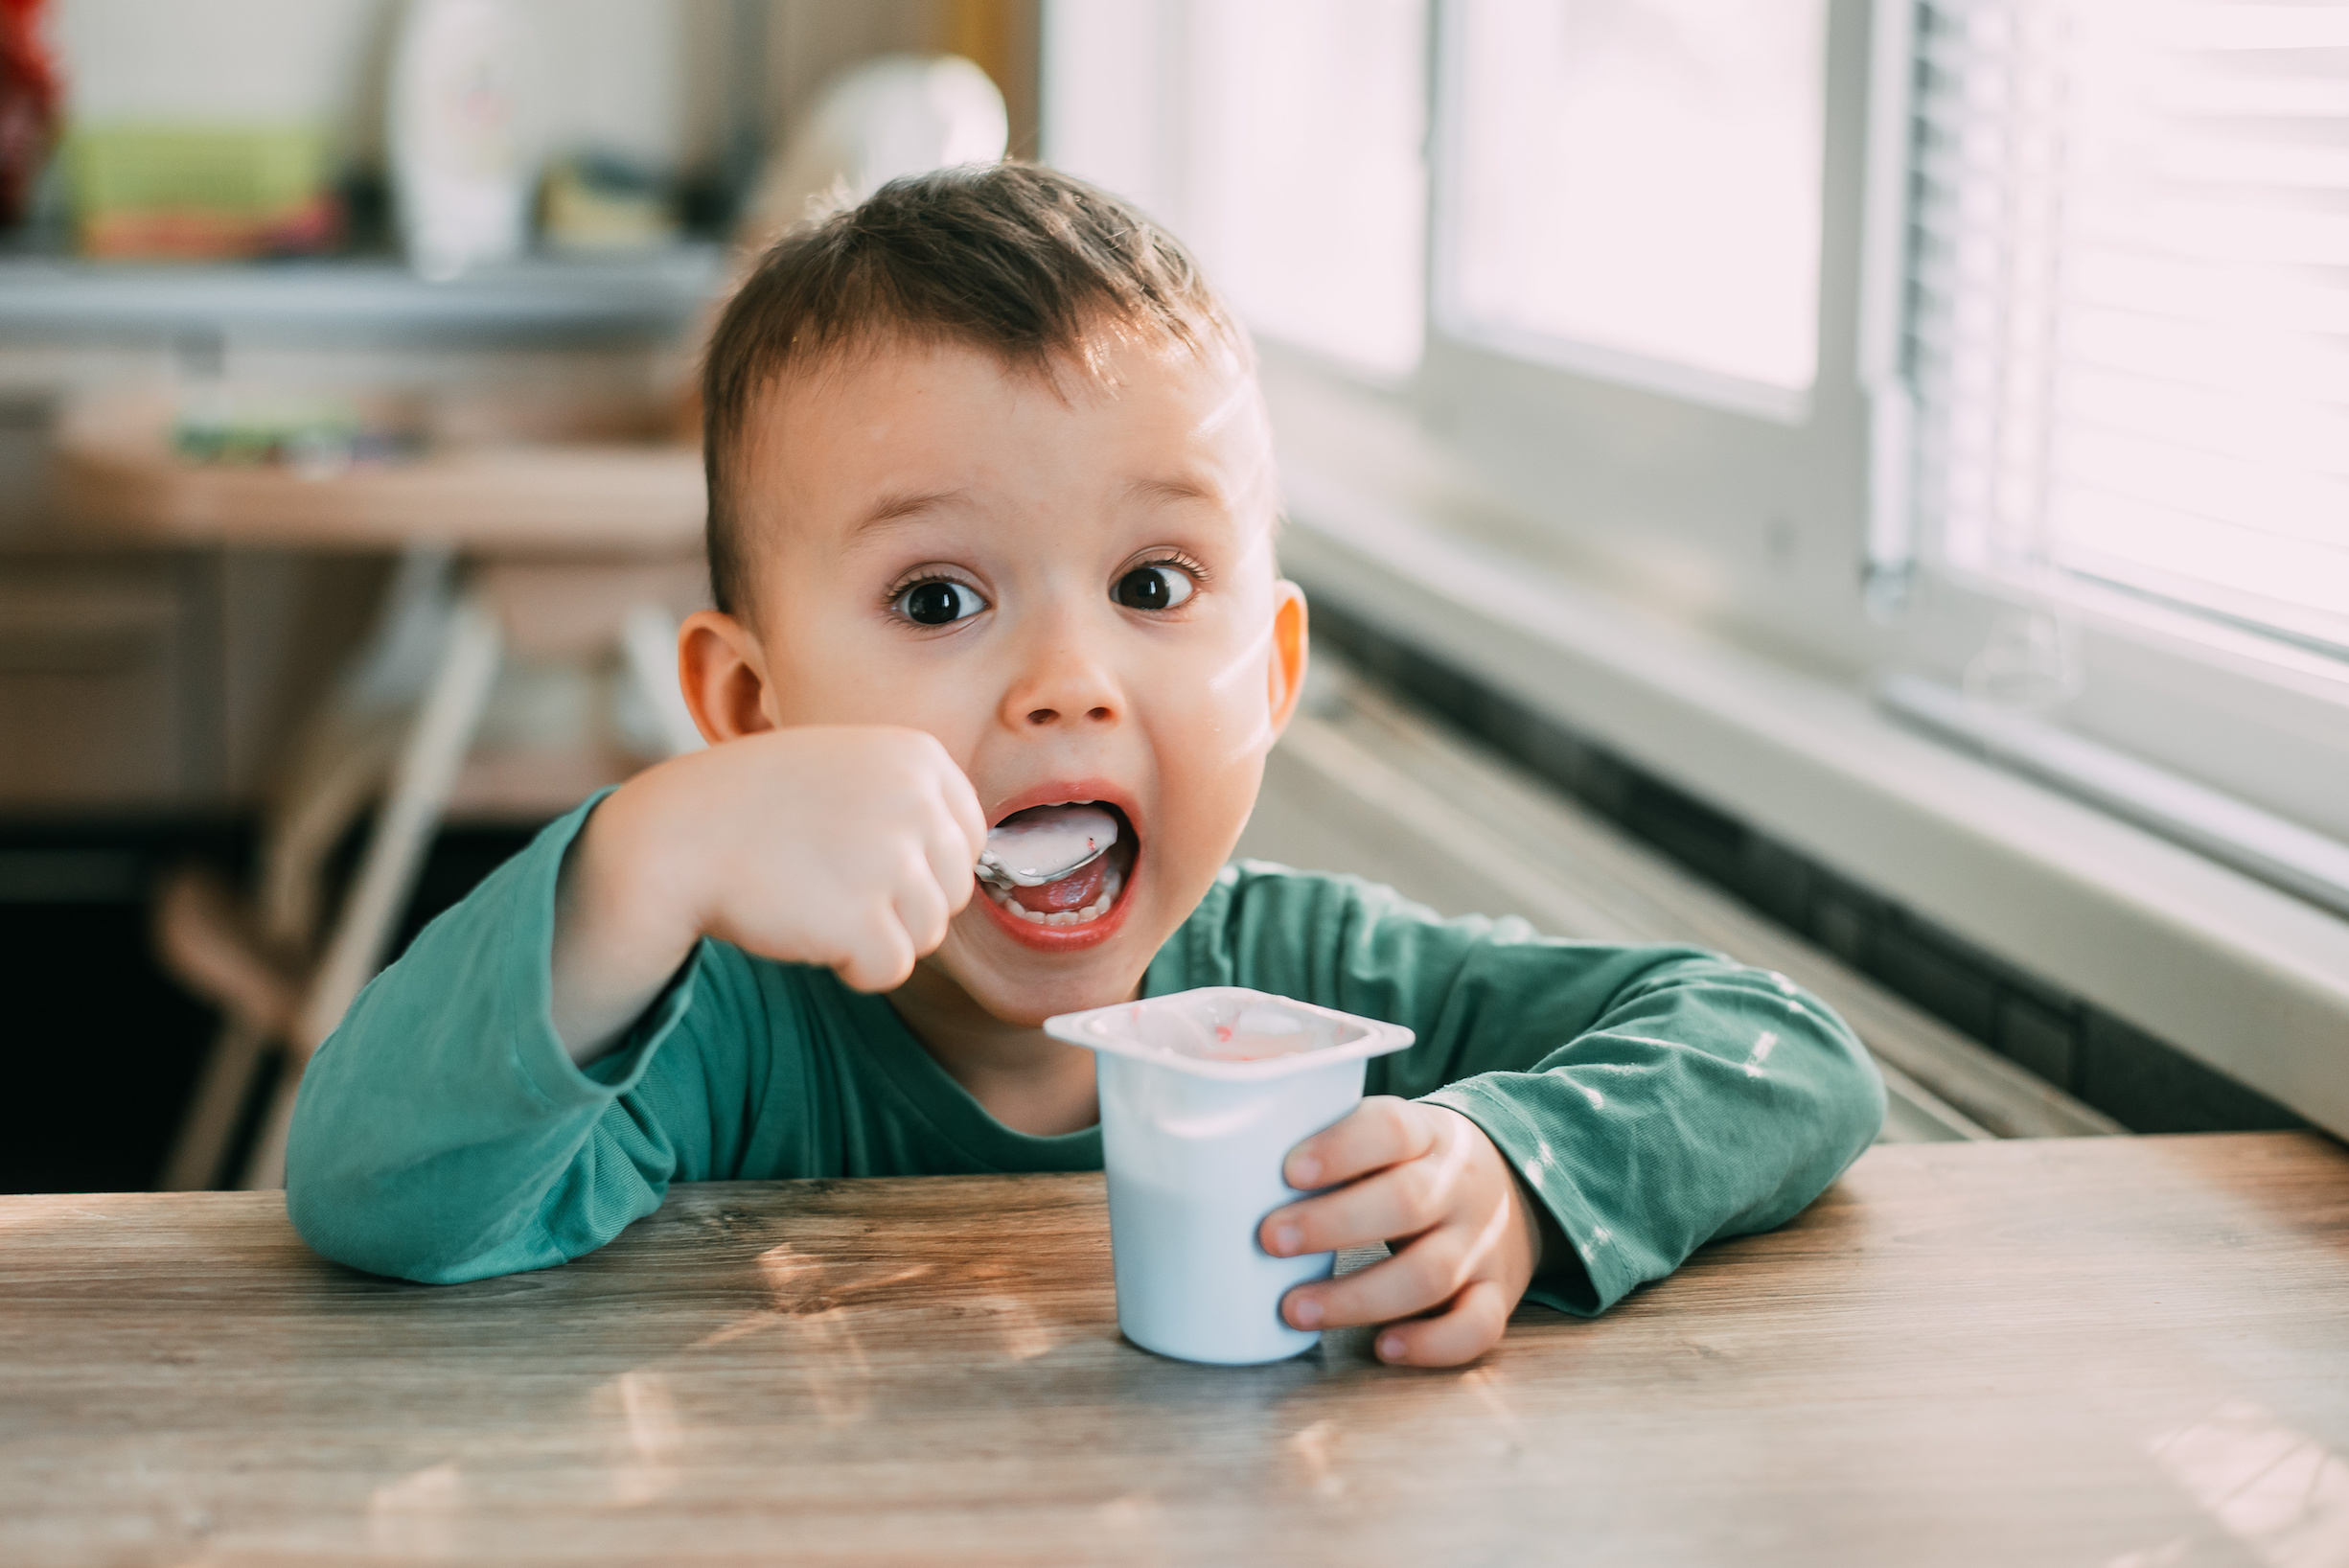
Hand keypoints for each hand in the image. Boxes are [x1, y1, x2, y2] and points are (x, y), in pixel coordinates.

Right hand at [552, 726, 986, 1059]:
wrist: (677, 834)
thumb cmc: (759, 807)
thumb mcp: (849, 770)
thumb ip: (914, 802)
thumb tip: (977, 858)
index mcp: (920, 756)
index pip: (969, 838)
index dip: (920, 863)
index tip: (864, 856)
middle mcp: (917, 801)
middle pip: (954, 891)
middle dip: (900, 903)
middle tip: (829, 880)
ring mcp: (892, 859)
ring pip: (927, 935)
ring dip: (875, 934)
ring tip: (815, 897)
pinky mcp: (863, 918)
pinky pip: (891, 969)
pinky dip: (853, 965)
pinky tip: (806, 927)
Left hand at [1259, 1098, 1545, 1367]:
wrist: (1515, 1188)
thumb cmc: (1415, 1166)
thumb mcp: (1389, 1137)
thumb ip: (1333, 1147)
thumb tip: (1226, 1165)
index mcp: (1427, 1134)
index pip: (1390, 1128)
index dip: (1340, 1149)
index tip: (1288, 1171)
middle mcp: (1459, 1185)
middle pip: (1406, 1201)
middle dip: (1333, 1224)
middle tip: (1270, 1240)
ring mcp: (1482, 1242)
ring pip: (1431, 1272)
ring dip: (1358, 1297)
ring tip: (1295, 1310)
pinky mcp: (1499, 1293)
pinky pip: (1476, 1326)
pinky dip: (1431, 1344)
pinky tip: (1382, 1347)